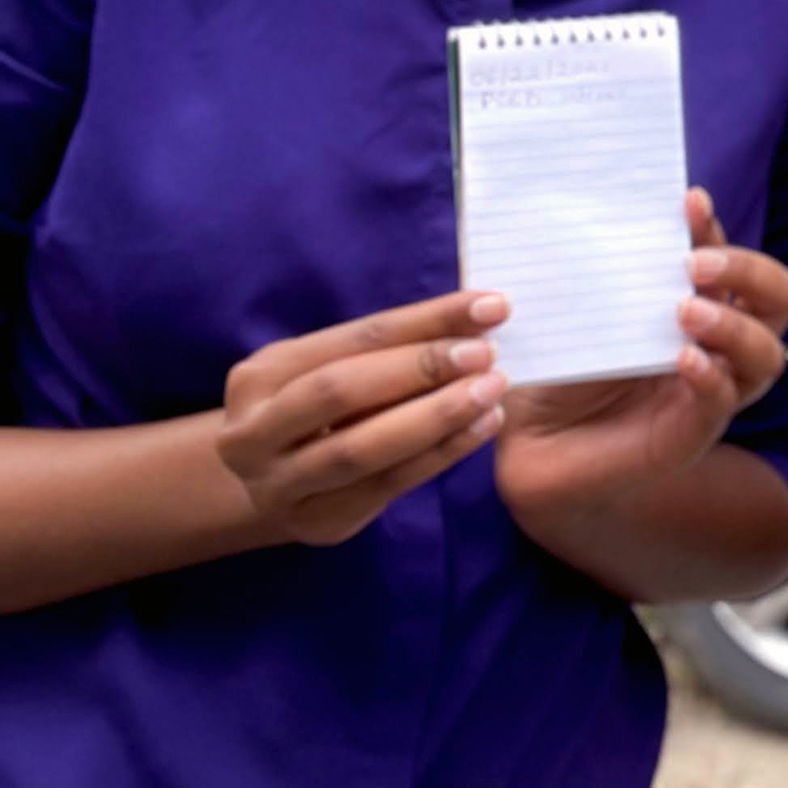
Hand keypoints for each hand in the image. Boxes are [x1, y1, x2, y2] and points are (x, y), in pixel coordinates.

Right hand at [216, 289, 510, 546]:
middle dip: (421, 369)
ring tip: (491, 391)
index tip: (489, 307)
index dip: (426, 320)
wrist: (265, 488)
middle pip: (341, 391)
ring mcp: (278, 485)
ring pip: (359, 449)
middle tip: (485, 355)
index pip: (354, 338)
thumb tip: (477, 316)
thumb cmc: (315, 410)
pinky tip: (479, 430)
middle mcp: (254, 432)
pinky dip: (438, 455)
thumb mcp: (332, 369)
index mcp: (261, 376)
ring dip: (435, 417)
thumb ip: (391, 346)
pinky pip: (384, 487)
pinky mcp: (314, 523)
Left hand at [494, 188, 787, 521]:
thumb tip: (597, 214)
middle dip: (748, 270)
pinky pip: (722, 403)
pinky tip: (684, 359)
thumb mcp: (585, 311)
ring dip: (734, 326)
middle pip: (777, 298)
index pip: (730, 257)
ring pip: (766, 354)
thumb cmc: (562, 370)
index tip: (688, 203)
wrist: (532, 444)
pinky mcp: (690, 434)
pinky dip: (710, 377)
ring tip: (686, 312)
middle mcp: (718, 345)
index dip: (714, 229)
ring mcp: (711, 390)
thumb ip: (603, 271)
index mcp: (701, 304)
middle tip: (696, 264)